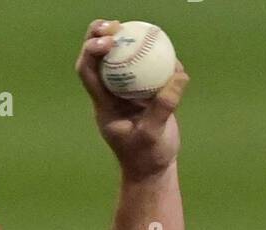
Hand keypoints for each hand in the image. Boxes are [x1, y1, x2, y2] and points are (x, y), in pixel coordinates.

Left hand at [76, 18, 188, 180]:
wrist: (153, 170)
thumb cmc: (147, 157)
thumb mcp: (153, 134)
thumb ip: (163, 106)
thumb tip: (178, 75)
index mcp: (104, 104)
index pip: (88, 72)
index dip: (92, 51)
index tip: (108, 40)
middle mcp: (111, 94)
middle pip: (98, 58)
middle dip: (100, 36)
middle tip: (116, 23)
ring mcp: (127, 92)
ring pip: (122, 59)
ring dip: (127, 40)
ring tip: (142, 26)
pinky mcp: (145, 94)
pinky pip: (147, 68)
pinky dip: (155, 56)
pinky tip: (167, 48)